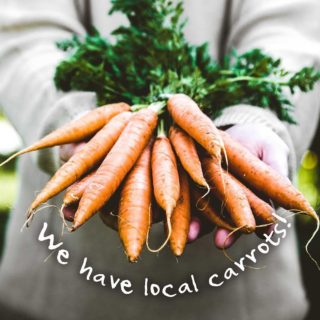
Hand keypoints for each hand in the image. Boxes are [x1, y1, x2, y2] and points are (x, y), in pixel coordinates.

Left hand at [188, 123, 289, 247]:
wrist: (232, 128)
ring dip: (198, 227)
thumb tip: (288, 203)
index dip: (260, 227)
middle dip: (226, 233)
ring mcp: (210, 194)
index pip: (257, 217)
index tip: (257, 233)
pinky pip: (187, 197)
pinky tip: (175, 215)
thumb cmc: (258, 141)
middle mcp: (230, 202)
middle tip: (222, 242)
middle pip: (228, 221)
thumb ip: (278, 173)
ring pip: (205, 214)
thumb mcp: (272, 151)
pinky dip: (181, 207)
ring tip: (192, 235)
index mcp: (253, 199)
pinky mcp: (192, 183)